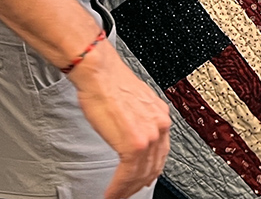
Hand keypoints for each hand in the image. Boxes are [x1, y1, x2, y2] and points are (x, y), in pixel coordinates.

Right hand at [69, 39, 171, 198]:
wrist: (99, 73)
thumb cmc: (109, 83)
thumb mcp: (133, 103)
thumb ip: (138, 121)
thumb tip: (132, 134)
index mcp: (160, 115)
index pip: (161, 152)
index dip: (150, 170)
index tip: (141, 180)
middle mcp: (159, 124)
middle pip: (153, 166)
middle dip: (139, 184)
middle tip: (126, 193)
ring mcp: (149, 135)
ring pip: (141, 174)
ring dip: (127, 190)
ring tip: (116, 196)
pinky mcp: (133, 143)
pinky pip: (127, 175)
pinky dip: (118, 188)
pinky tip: (111, 194)